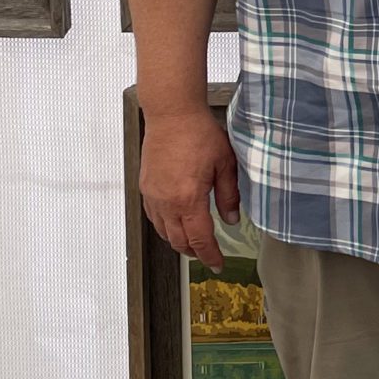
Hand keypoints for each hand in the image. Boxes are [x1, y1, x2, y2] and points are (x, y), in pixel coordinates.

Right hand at [140, 107, 240, 268]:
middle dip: (195, 252)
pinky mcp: (146, 187)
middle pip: (179, 241)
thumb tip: (232, 219)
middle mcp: (167, 202)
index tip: (217, 264)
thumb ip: (229, 195)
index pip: (200, 240)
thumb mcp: (225, 164)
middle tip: (208, 254)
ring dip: (179, 241)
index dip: (210, 256)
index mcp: (188, 199)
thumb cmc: (198, 133)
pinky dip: (165, 227)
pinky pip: (153, 217)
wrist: (172, 115)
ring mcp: (153, 196)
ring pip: (164, 232)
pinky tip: (174, 223)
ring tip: (193, 242)